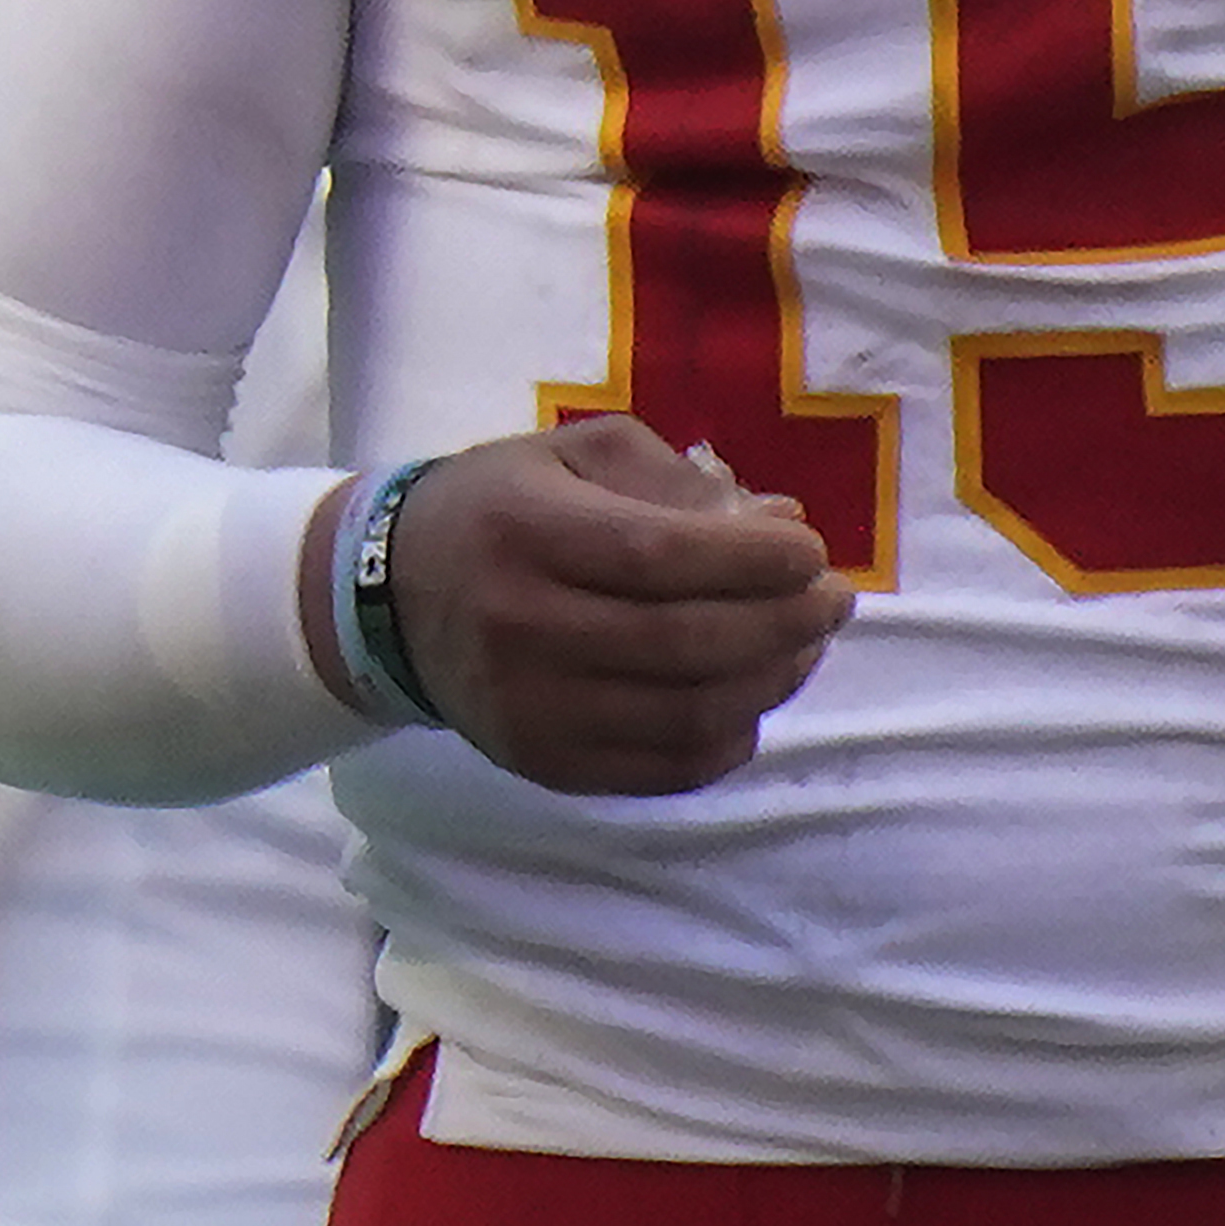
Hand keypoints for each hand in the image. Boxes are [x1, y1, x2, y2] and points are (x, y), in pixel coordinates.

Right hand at [381, 417, 854, 794]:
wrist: (390, 598)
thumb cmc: (502, 507)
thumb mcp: (576, 455)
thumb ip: (679, 481)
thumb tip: (782, 525)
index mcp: (529, 532)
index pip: (661, 558)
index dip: (753, 562)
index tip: (813, 554)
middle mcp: (523, 626)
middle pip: (684, 644)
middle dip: (784, 624)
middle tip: (834, 600)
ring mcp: (530, 709)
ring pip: (684, 716)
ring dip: (770, 683)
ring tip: (805, 645)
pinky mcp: (540, 763)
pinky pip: (661, 770)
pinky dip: (727, 740)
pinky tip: (752, 698)